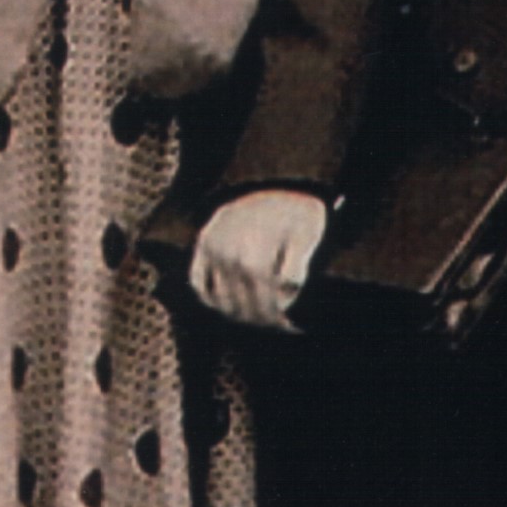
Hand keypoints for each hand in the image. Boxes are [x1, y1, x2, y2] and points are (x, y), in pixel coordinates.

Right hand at [192, 189, 329, 331]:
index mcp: (255, 256)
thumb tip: (288, 291)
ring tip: (256, 320)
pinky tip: (227, 308)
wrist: (271, 181)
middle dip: (261, 320)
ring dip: (238, 315)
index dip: (277, 317)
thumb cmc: (295, 209)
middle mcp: (228, 255)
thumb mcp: (308, 232)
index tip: (288, 326)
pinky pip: (198, 282)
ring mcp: (212, 250)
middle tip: (276, 326)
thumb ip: (298, 264)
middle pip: (242, 305)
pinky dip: (210, 299)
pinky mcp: (203, 244)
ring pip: (220, 299)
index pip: (264, 302)